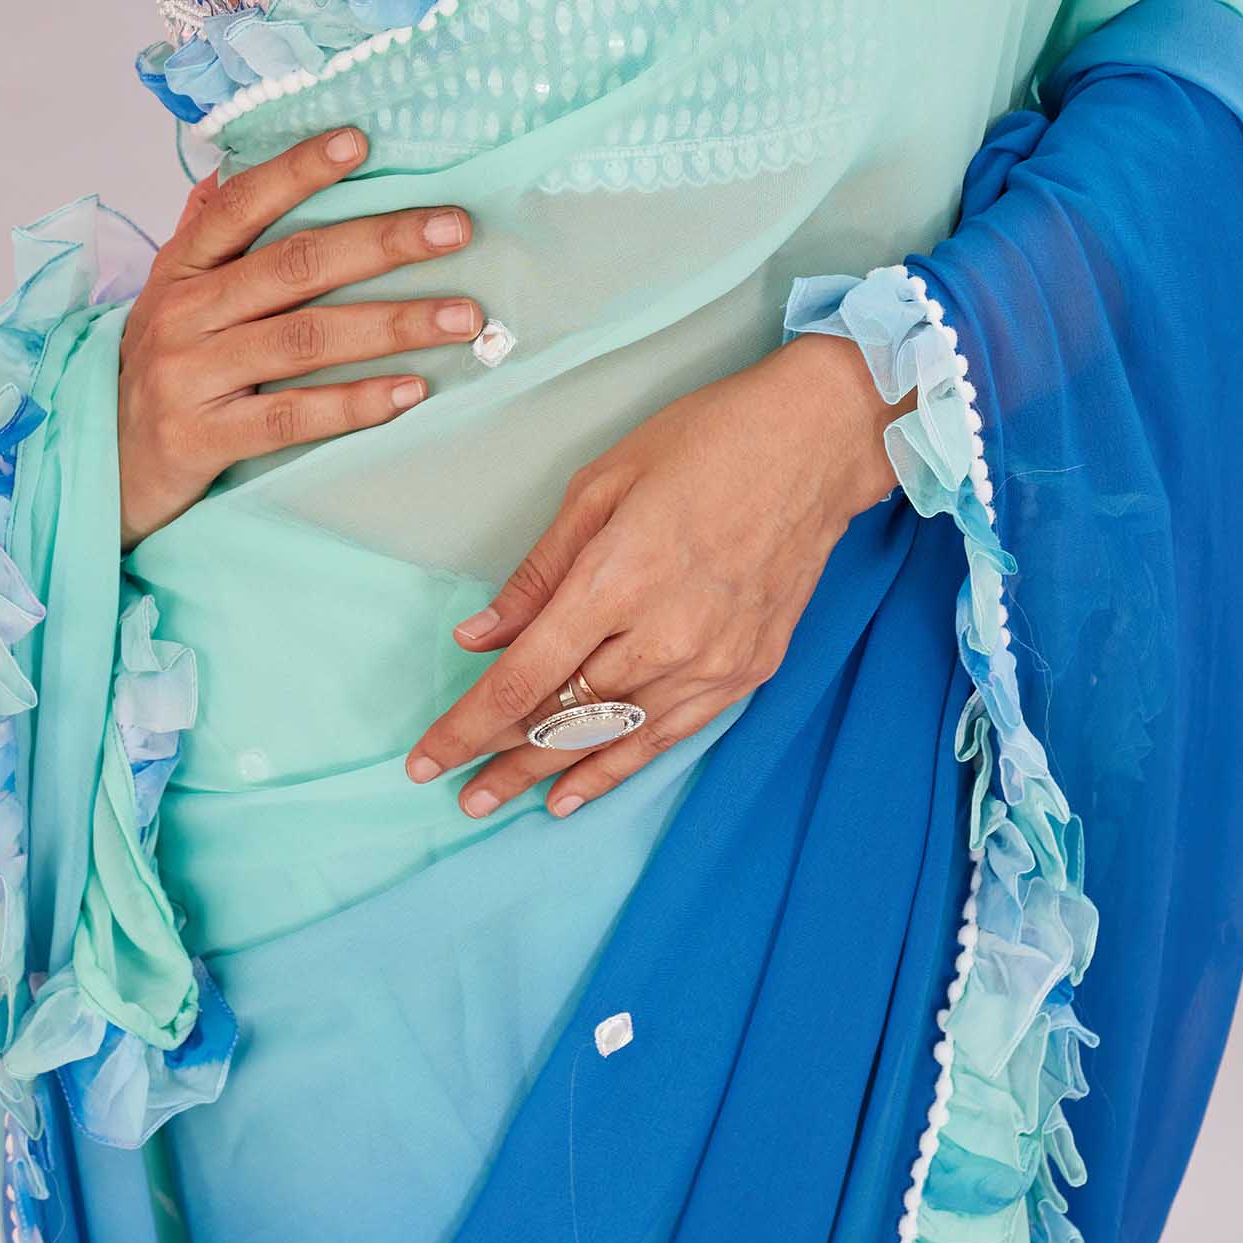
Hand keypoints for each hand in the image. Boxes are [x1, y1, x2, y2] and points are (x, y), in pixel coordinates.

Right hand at [115, 123, 487, 545]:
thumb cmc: (157, 373)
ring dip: (394, 323)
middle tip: (455, 228)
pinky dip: (356, 403)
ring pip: (306, 338)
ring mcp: (190, 376)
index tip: (360, 142)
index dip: (298, 169)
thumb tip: (228, 163)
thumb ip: (204, 235)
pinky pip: (292, 416)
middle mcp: (182, 313)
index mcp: (179, 268)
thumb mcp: (168, 297)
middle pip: (295, 265)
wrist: (99, 468)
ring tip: (461, 317)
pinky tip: (411, 391)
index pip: (241, 204)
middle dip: (383, 242)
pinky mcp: (203, 438)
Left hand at [402, 332, 903, 818]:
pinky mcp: (747, 670)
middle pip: (565, 717)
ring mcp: (712, 659)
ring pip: (613, 735)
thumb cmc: (703, 442)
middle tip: (458, 791)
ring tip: (499, 800)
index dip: (469, 726)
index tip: (426, 759)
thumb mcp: (601, 484)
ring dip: (551, 771)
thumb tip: (479, 636)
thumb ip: (538, 572)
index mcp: (617, 577)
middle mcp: (664, 633)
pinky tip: (577, 792)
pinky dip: (619, 767)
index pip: (525, 677)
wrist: (816, 444)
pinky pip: (670, 736)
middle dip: (502, 757)